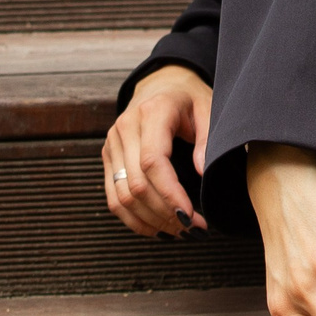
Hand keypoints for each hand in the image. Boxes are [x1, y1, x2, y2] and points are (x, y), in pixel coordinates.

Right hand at [103, 65, 212, 236]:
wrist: (162, 84)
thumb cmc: (189, 99)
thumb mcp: (208, 110)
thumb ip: (207, 140)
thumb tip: (202, 173)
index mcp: (152, 112)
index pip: (153, 162)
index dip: (170, 194)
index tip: (191, 216)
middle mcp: (125, 128)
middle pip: (137, 185)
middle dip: (165, 214)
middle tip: (194, 229)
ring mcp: (112, 143)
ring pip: (122, 196)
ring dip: (151, 221)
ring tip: (179, 231)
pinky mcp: (108, 157)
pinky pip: (113, 197)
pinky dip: (134, 219)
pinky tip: (157, 228)